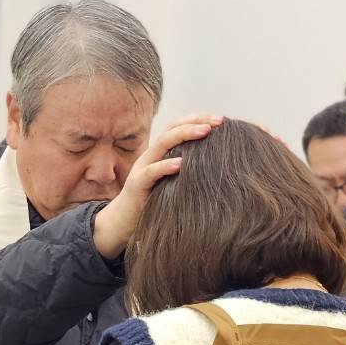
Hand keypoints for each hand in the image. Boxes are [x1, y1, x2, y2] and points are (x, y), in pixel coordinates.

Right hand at [93, 114, 222, 258]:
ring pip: (162, 143)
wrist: (121, 225)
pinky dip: (165, 166)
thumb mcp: (174, 185)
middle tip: (220, 121)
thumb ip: (189, 174)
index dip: (200, 119)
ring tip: (205, 132)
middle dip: (196, 121)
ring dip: (185, 134)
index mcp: (161, 154)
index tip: (224, 121)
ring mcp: (142, 168)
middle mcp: (151, 156)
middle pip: (172, 128)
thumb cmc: (153, 206)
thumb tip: (221, 170)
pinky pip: (150, 172)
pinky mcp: (136, 185)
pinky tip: (181, 165)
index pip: (180, 127)